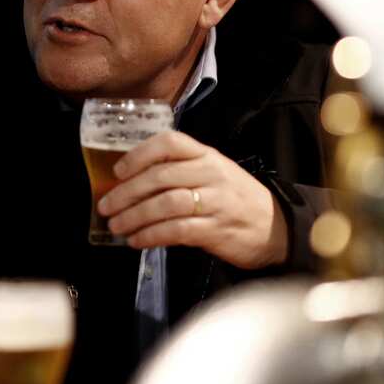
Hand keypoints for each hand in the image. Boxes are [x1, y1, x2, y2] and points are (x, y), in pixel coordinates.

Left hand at [96, 131, 287, 267]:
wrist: (277, 228)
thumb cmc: (236, 200)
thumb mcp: (213, 174)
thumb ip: (180, 172)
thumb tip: (131, 183)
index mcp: (207, 155)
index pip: (170, 142)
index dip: (139, 154)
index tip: (118, 170)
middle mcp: (211, 174)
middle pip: (160, 176)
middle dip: (126, 192)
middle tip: (106, 206)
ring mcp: (215, 201)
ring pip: (165, 203)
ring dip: (134, 216)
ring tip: (117, 225)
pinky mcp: (216, 229)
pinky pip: (176, 230)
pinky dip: (151, 235)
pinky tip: (137, 240)